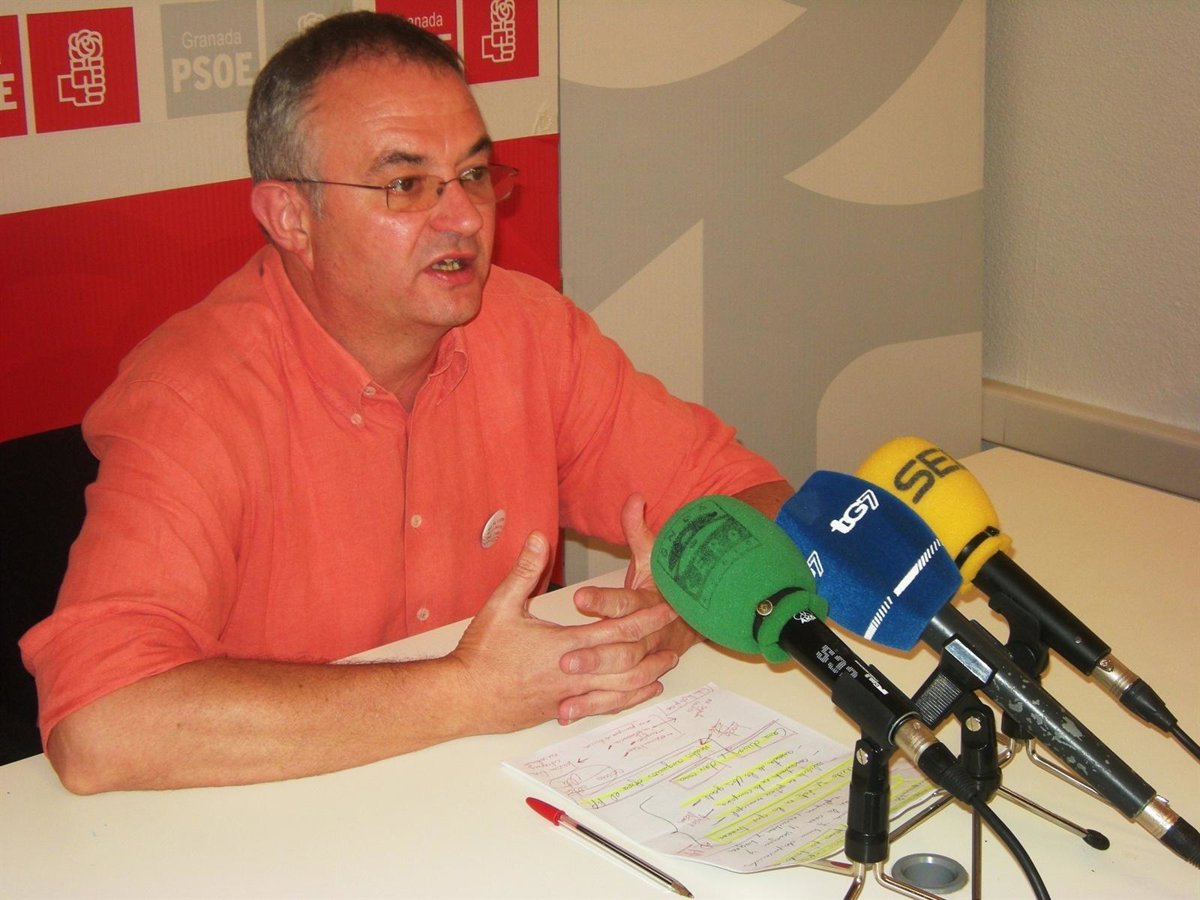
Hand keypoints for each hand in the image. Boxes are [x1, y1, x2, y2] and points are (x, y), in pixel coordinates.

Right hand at [449, 530, 679, 734]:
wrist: (462, 698)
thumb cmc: (480, 652)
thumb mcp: (501, 606)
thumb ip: (524, 571)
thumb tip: (540, 537)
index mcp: (564, 646)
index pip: (617, 629)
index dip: (646, 616)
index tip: (669, 604)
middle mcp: (574, 674)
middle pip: (628, 661)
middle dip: (655, 644)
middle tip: (678, 631)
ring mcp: (569, 697)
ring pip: (621, 689)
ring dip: (648, 674)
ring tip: (667, 663)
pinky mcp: (561, 710)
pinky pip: (604, 706)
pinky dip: (627, 698)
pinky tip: (638, 693)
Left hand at [559, 495, 703, 721]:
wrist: (697, 620)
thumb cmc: (668, 586)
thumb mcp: (654, 556)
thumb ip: (639, 531)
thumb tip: (634, 498)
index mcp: (649, 603)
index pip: (627, 603)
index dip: (605, 601)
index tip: (579, 599)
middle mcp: (650, 635)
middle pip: (623, 647)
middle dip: (595, 654)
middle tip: (565, 659)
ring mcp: (646, 660)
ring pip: (621, 677)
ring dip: (594, 686)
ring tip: (564, 693)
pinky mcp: (636, 678)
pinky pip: (617, 696)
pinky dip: (594, 706)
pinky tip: (565, 713)